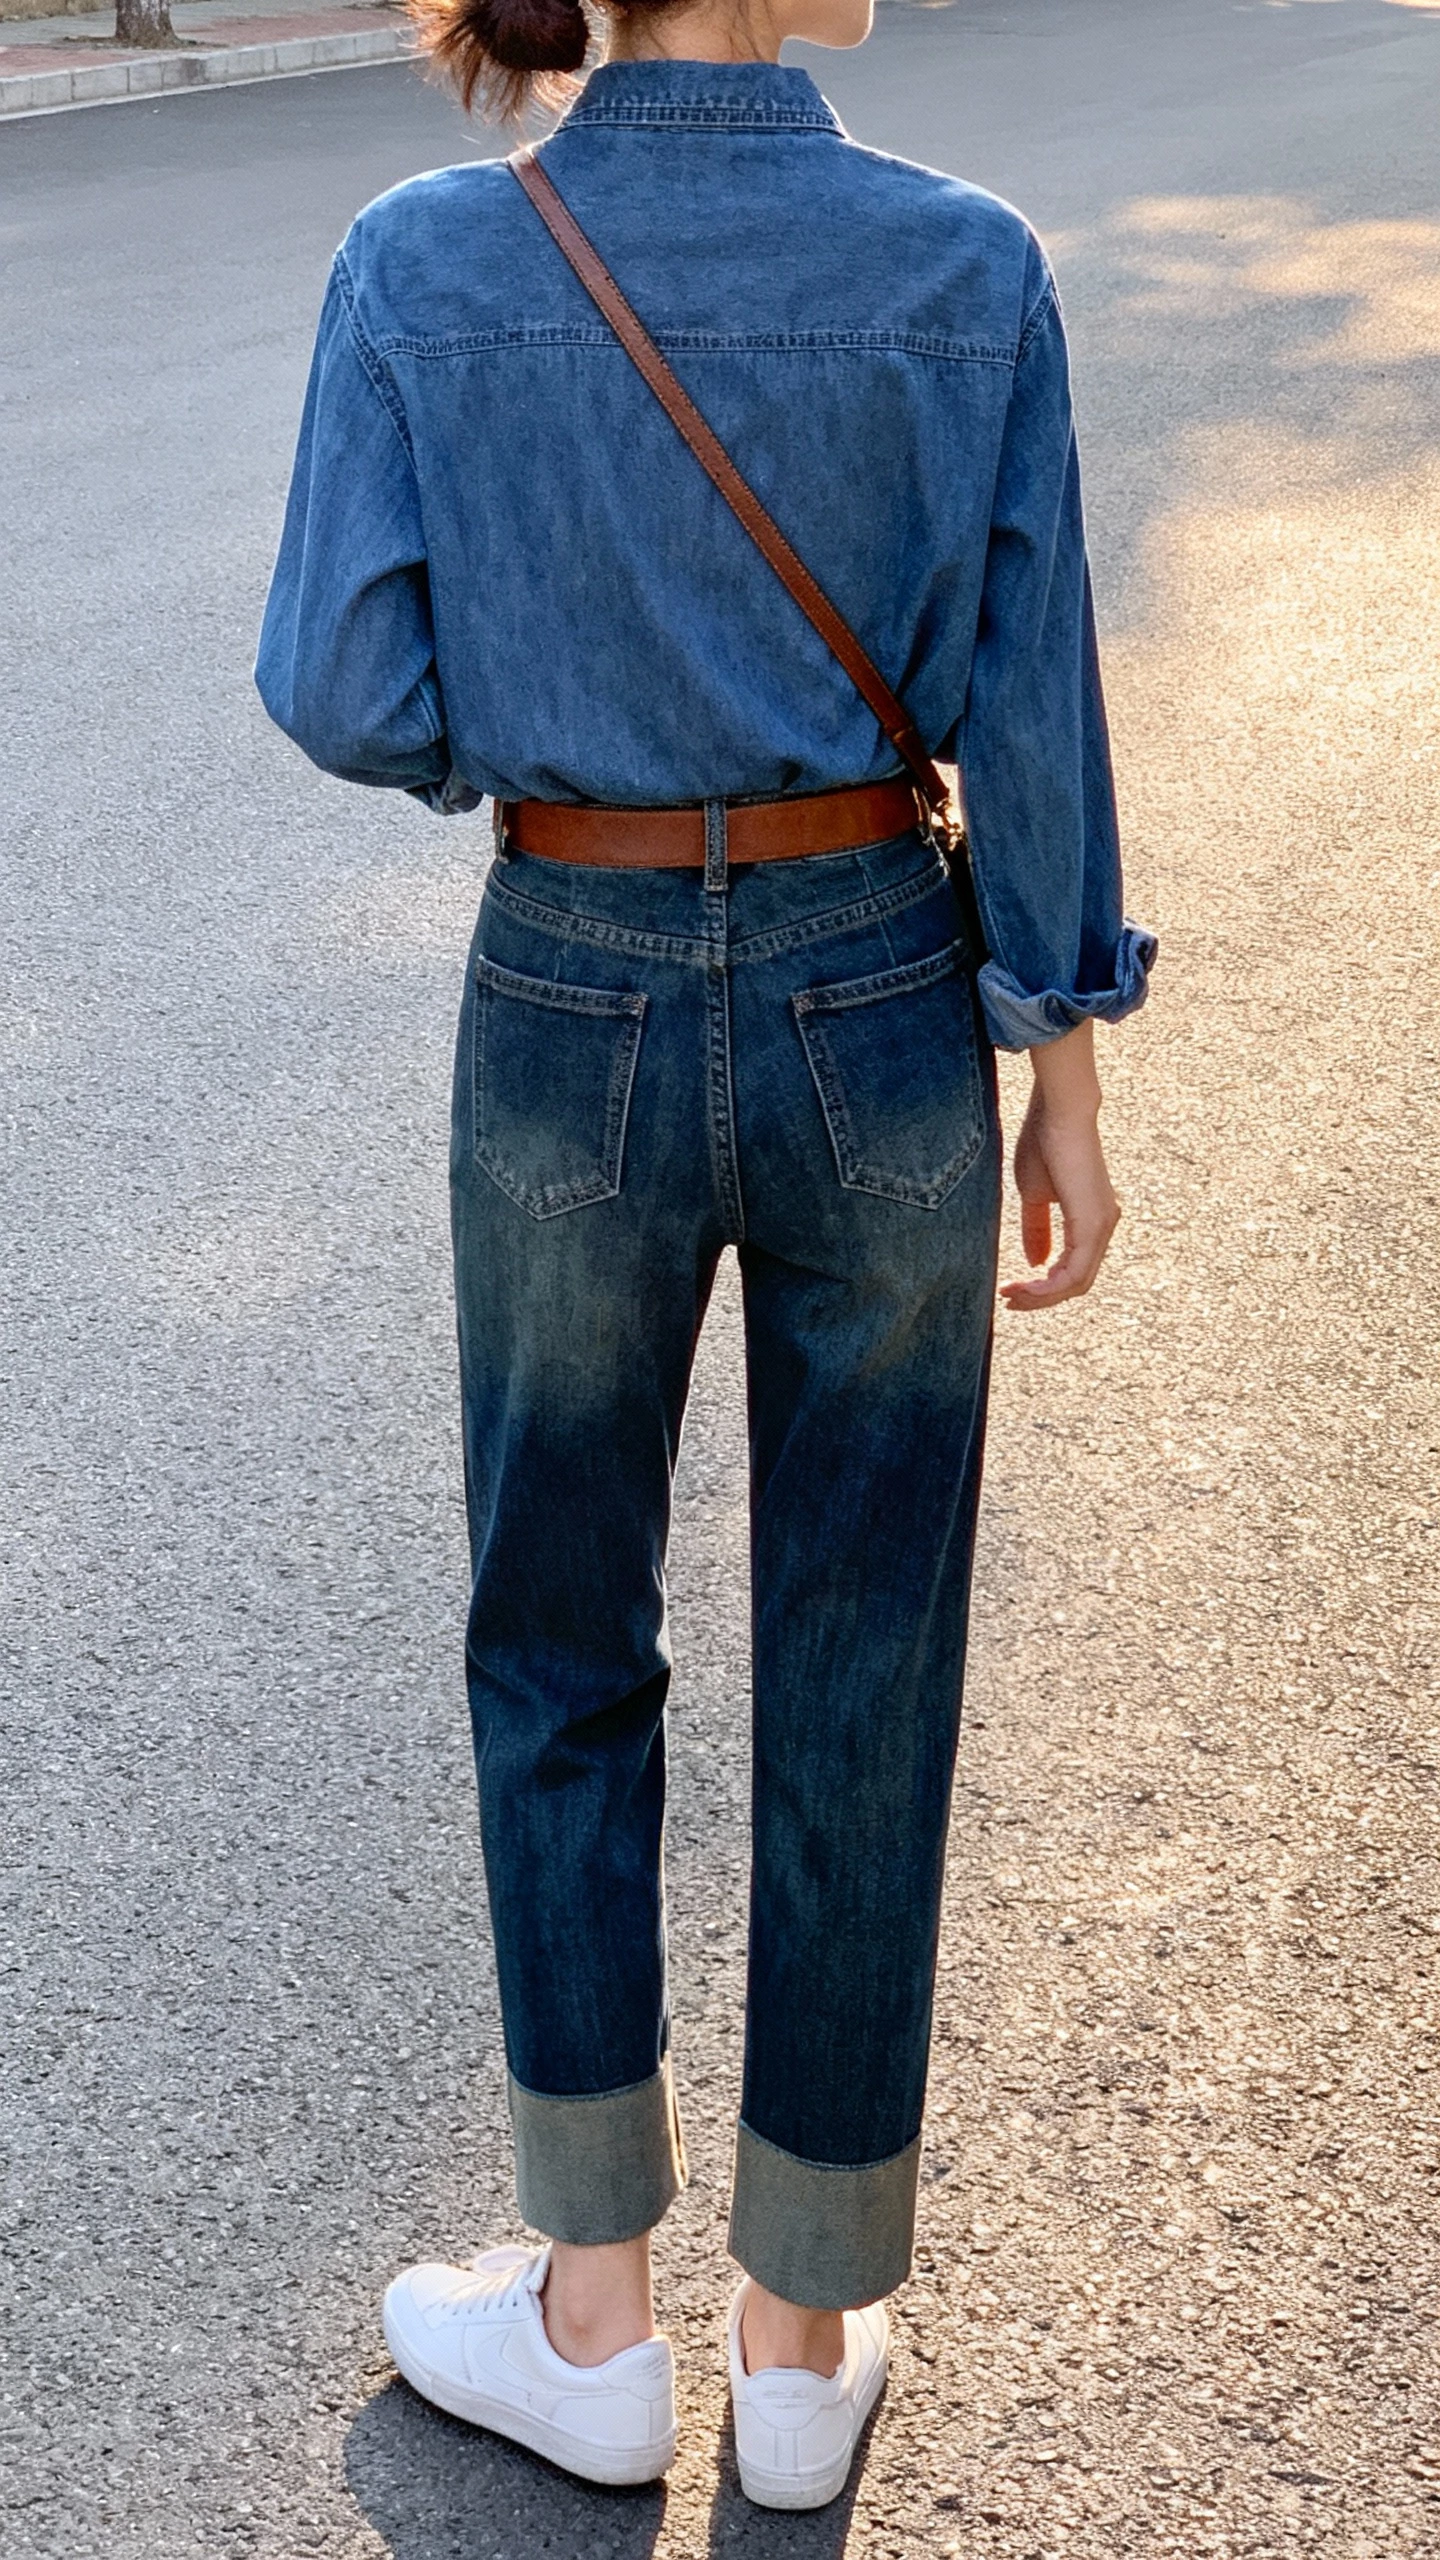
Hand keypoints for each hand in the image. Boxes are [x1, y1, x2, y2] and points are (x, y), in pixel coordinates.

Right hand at [999, 1020, 1119, 1311]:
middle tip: (1007, 1299)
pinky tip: (1024, 1286)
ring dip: (1041, 1296)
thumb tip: (1035, 1262)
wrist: (1059, 1111)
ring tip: (1010, 1295)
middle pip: (1076, 1283)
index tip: (1009, 1288)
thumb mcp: (1034, 1194)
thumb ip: (1036, 1229)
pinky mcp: (1092, 1224)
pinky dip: (1048, 1287)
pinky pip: (1074, 1272)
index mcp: (1092, 1219)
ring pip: (1076, 1283)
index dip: (1043, 1286)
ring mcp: (1102, 1226)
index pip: (1073, 1269)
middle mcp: (1104, 1226)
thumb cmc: (1045, 1141)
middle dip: (1040, 1298)